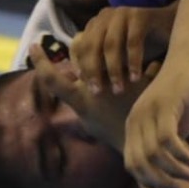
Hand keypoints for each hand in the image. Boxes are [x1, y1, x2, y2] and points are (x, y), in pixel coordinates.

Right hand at [29, 41, 153, 150]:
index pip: (52, 79)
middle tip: (85, 41)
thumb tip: (69, 82)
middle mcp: (98, 87)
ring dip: (114, 46)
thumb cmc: (109, 132)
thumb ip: (78, 99)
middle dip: (80, 43)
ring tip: (121, 49)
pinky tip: (155, 65)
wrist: (139, 146)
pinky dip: (151, 63)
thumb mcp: (87, 119)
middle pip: (82, 52)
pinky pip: (149, 64)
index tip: (33, 46)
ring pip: (113, 50)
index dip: (40, 62)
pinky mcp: (143, 82)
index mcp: (80, 99)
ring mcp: (120, 82)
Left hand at [70, 4, 175, 96]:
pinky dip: (134, 61)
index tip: (86, 86)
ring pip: (111, 44)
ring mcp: (122, 13)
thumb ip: (100, 64)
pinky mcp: (140, 15)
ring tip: (118, 89)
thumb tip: (79, 81)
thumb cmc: (142, 47)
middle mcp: (105, 16)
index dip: (80, 66)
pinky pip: (133, 41)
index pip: (78, 45)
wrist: (170, 29)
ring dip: (113, 69)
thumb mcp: (117, 57)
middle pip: (91, 45)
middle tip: (98, 92)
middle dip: (93, 70)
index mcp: (95, 24)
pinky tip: (136, 78)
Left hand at [123, 59, 188, 187]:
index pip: (132, 165)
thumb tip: (169, 172)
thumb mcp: (171, 124)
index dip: (149, 182)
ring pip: (154, 154)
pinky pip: (168, 139)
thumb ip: (167, 146)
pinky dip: (180, 154)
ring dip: (173, 170)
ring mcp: (147, 113)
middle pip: (139, 163)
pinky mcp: (164, 106)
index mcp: (133, 126)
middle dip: (160, 182)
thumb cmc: (183, 95)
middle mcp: (135, 120)